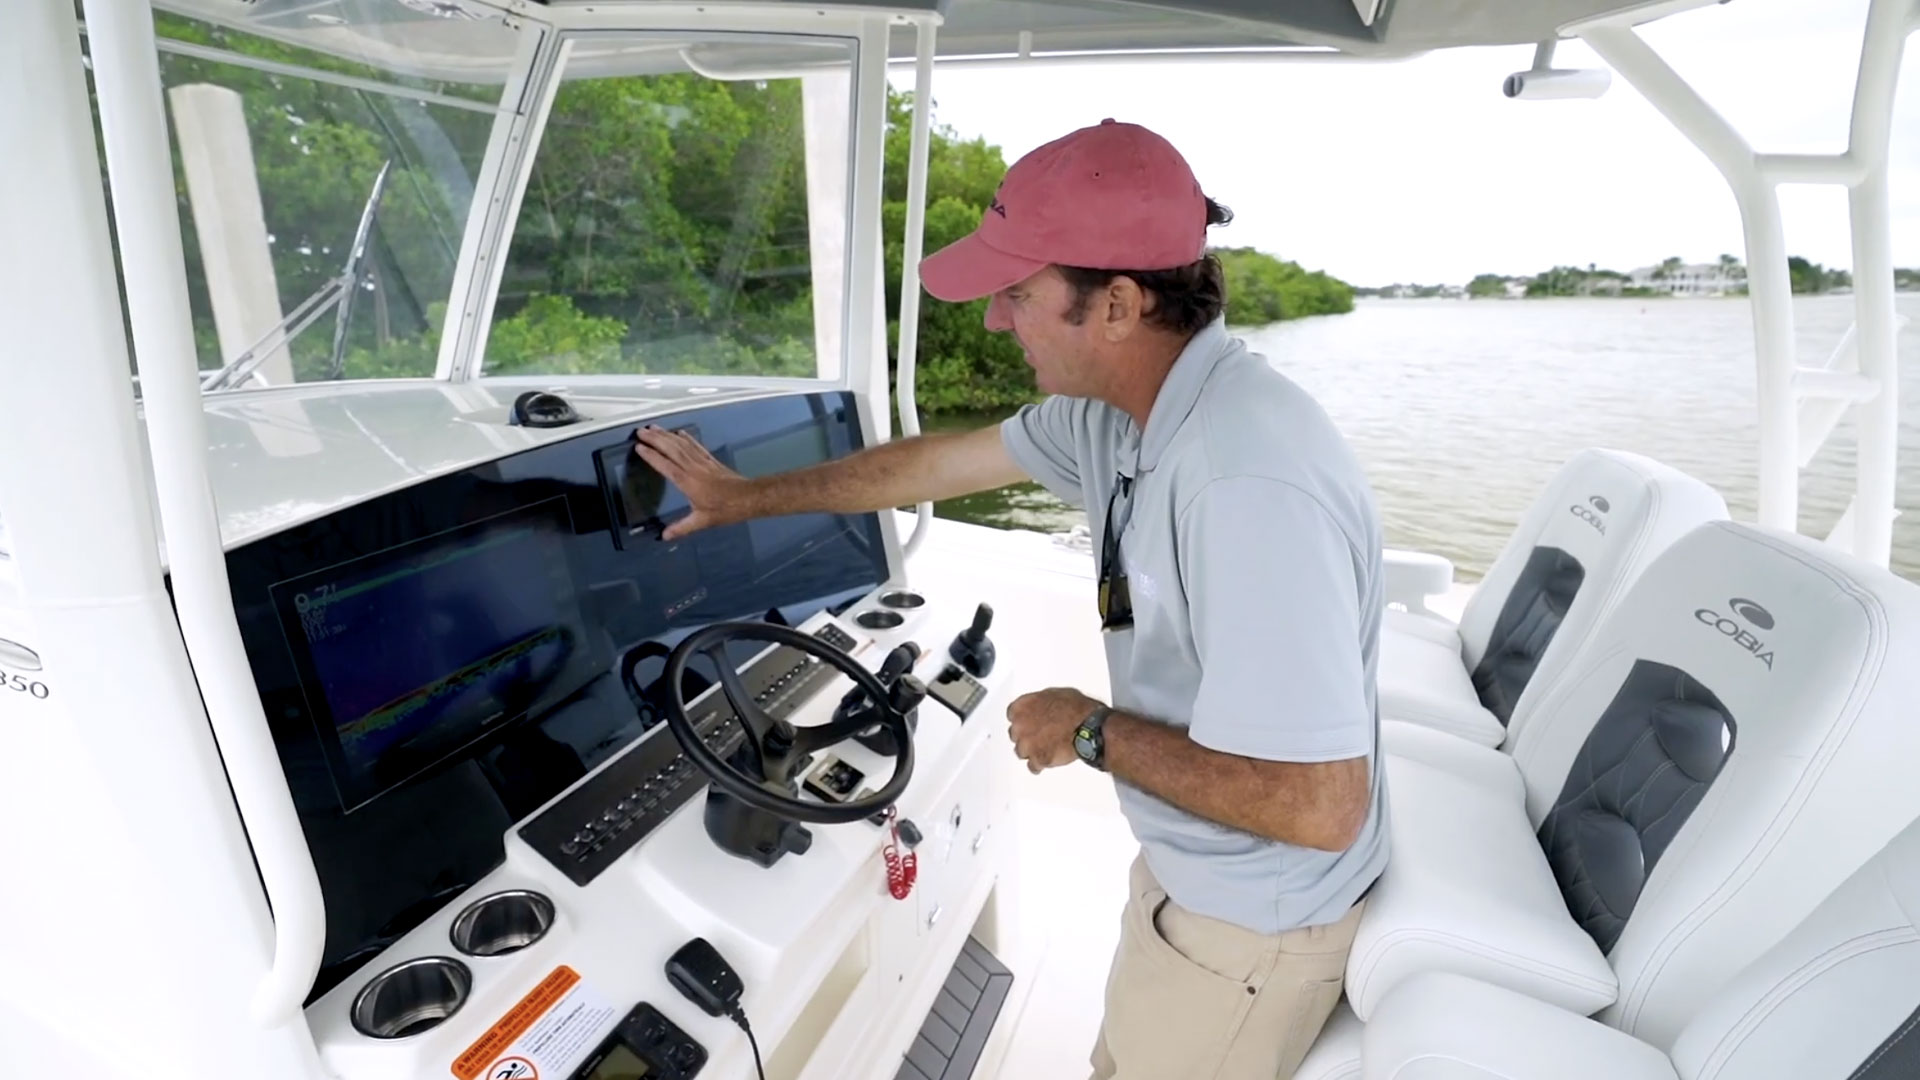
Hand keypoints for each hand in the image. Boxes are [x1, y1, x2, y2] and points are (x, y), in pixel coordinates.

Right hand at [632, 426, 757, 539]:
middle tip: (641, 431)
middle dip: (655, 439)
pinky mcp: (711, 461)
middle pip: (672, 450)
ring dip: (667, 435)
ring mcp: (703, 462)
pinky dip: (687, 438)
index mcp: (688, 482)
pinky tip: (680, 432)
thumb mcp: (702, 521)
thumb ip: (682, 528)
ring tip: (654, 427)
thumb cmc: (726, 510)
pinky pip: (697, 446)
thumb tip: (664, 536)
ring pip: (682, 445)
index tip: (639, 447)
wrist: (748, 498)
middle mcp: (694, 469)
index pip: (666, 466)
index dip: (652, 456)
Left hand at [1007, 687, 1101, 773]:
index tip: (1027, 722)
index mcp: (1022, 707)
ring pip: (1021, 752)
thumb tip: (1041, 706)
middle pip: (1015, 734)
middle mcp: (1020, 726)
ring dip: (1031, 751)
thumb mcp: (1055, 694)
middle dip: (1026, 736)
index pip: (1012, 714)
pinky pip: (1033, 766)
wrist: (1088, 727)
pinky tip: (1043, 763)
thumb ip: (1040, 703)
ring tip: (1043, 749)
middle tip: (1038, 735)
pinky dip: (1038, 765)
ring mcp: (1027, 745)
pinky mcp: (1038, 760)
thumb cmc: (1076, 710)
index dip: (1022, 719)